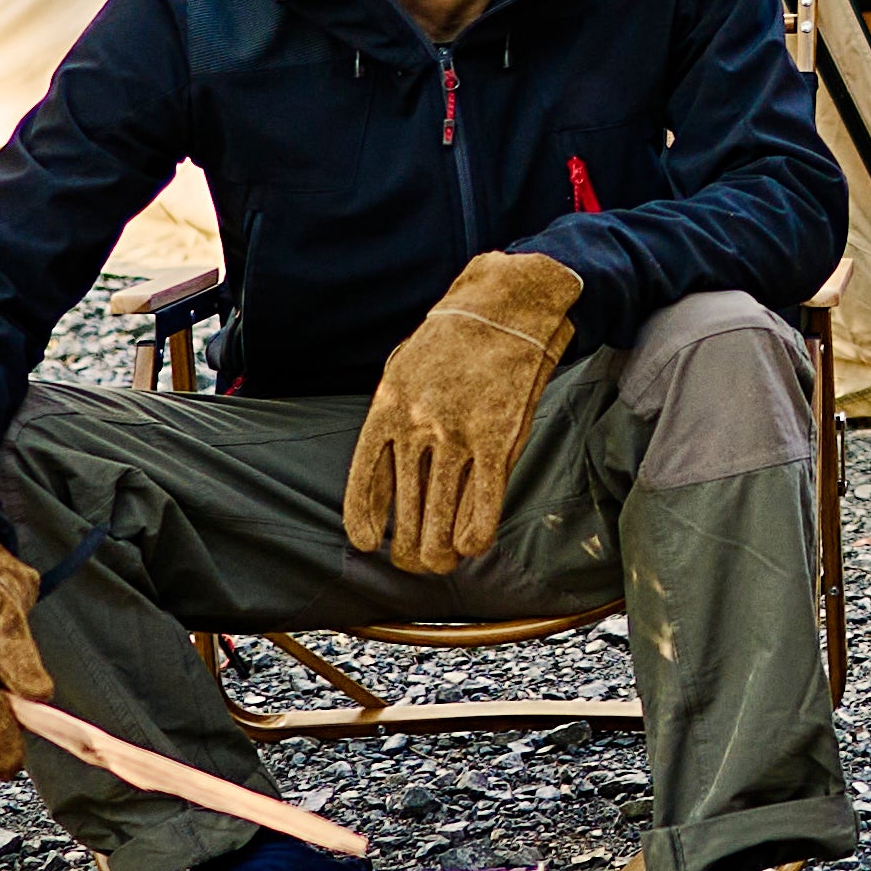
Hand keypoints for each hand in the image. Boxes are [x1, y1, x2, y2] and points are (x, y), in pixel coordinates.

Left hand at [346, 250, 580, 575]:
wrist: (504, 307)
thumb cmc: (449, 343)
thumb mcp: (402, 373)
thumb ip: (391, 423)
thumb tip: (382, 479)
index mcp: (388, 409)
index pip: (367, 481)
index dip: (365, 520)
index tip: (369, 544)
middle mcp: (419, 426)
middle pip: (407, 508)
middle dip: (408, 548)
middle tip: (413, 563)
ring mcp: (459, 434)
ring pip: (443, 514)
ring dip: (440, 550)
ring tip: (440, 563)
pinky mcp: (499, 438)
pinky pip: (485, 499)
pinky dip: (477, 531)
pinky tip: (472, 547)